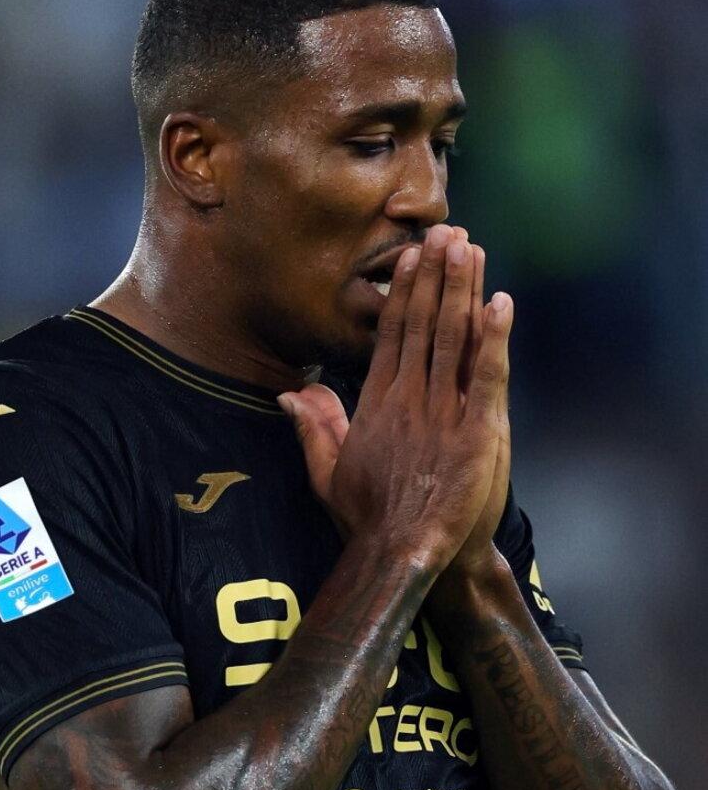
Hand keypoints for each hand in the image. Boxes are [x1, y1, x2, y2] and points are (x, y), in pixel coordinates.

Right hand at [279, 224, 512, 575]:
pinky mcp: (476, 434)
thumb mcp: (327, 473)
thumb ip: (312, 428)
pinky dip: (494, 339)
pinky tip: (500, 303)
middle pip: (423, 325)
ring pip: (453, 340)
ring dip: (461, 291)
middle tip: (446, 233)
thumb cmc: (367, 519)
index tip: (411, 257)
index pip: (391, 335)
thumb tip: (290, 394)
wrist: (402, 556)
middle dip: (435, 276)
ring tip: (469, 249)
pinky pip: (486, 377)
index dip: (404, 293)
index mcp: (376, 405)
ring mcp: (442, 414)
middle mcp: (408, 399)